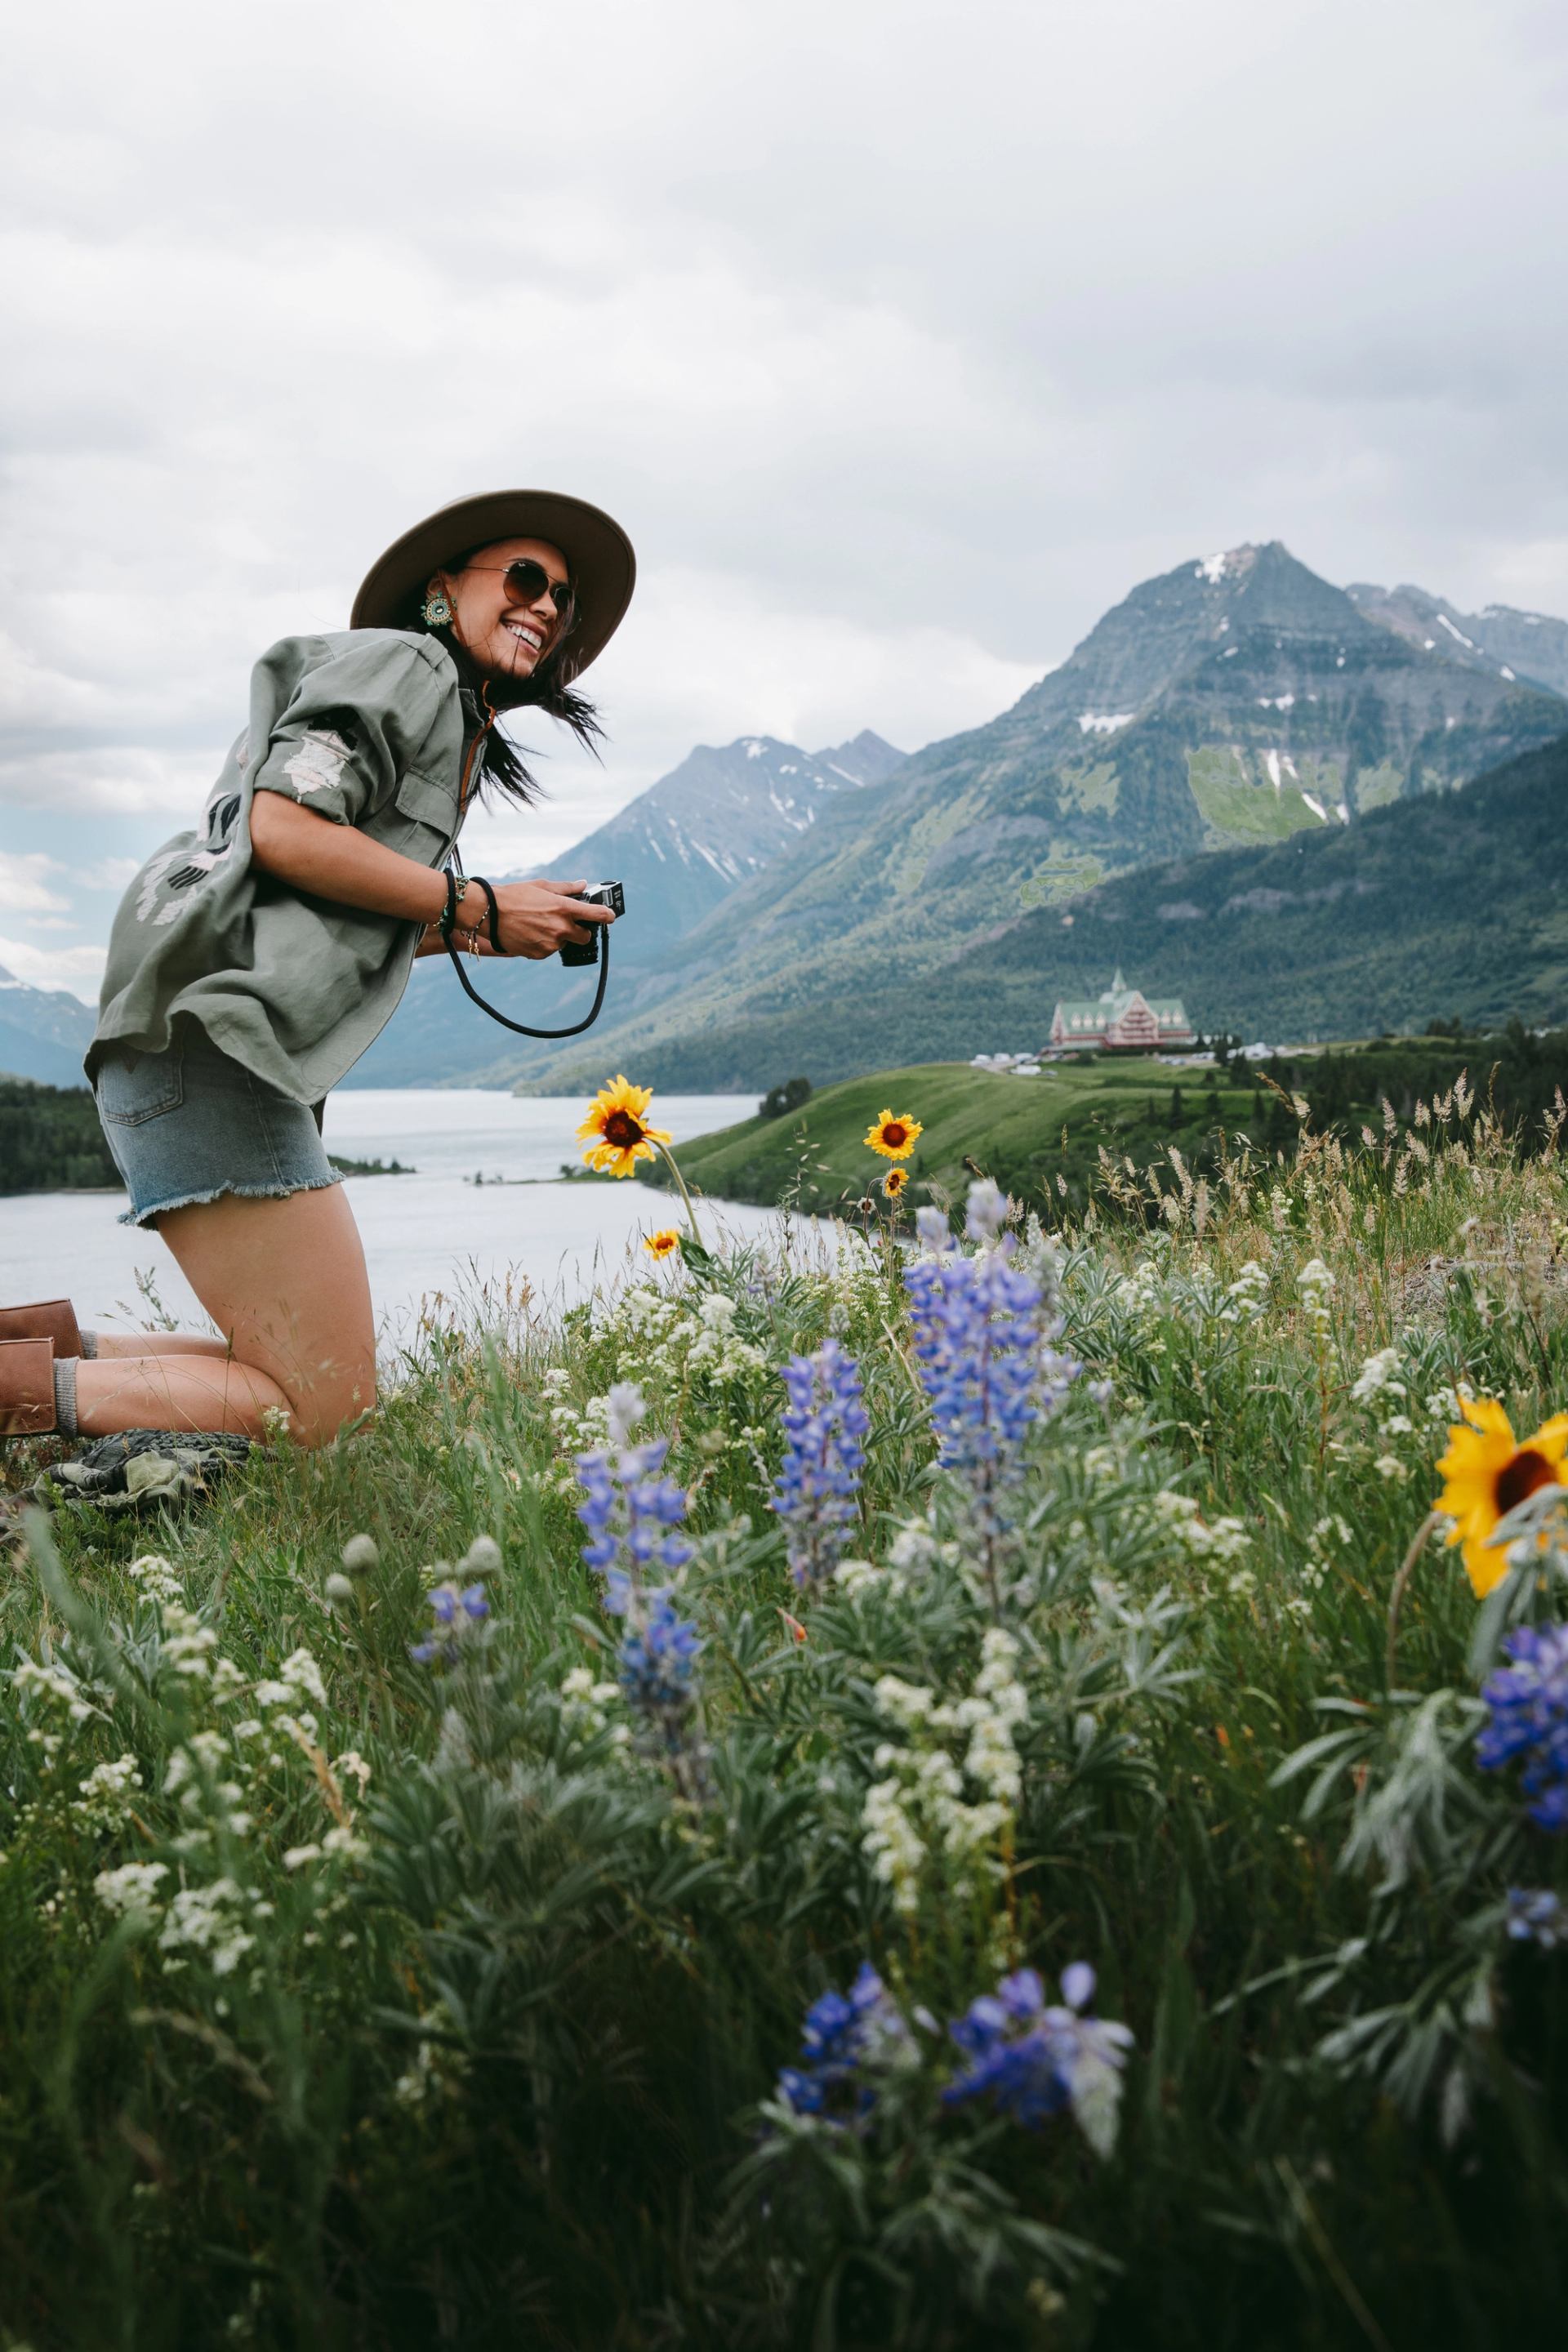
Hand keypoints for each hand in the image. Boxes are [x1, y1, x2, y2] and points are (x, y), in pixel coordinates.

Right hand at [489, 879, 613, 960]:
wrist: (489, 913)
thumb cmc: (514, 896)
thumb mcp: (542, 886)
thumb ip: (566, 888)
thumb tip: (583, 885)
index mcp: (564, 908)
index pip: (597, 915)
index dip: (607, 916)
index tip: (610, 916)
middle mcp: (561, 928)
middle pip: (585, 937)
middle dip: (580, 931)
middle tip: (567, 923)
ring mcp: (551, 944)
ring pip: (564, 944)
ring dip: (558, 937)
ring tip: (539, 925)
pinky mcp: (540, 955)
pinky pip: (549, 951)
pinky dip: (545, 944)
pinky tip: (531, 933)